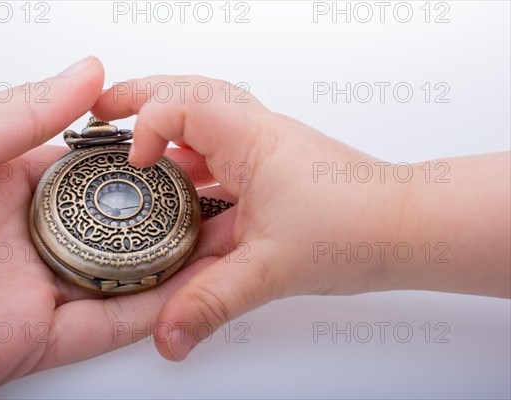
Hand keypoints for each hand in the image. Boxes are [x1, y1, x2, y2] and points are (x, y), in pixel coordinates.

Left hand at [0, 59, 225, 397]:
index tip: (178, 154)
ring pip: (117, 277)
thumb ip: (24, 113)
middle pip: (112, 226)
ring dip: (165, 264)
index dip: (135, 164)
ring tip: (212, 244)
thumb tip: (88, 74)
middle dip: (160, 216)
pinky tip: (181, 293)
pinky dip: (145, 312)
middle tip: (208, 201)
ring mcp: (34, 288)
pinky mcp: (33, 339)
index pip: (90, 171)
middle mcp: (27, 236)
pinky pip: (102, 325)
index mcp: (7, 185)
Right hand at [93, 75, 509, 360]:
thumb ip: (213, 302)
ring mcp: (266, 149)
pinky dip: (194, 164)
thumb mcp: (272, 269)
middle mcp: (256, 134)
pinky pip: (223, 153)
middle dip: (143, 97)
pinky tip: (184, 193)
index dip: (146, 124)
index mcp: (251, 140)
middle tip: (107, 108)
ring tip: (136, 149)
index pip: (181, 103)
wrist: (408, 227)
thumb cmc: (357, 227)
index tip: (136, 163)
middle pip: (189, 93)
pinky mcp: (274, 169)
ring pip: (206, 119)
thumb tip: (168, 334)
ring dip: (168, 129)